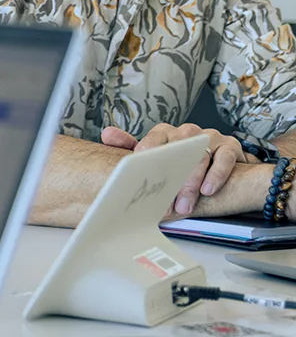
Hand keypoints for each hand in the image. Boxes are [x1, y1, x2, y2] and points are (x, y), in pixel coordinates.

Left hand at [103, 122, 253, 215]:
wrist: (223, 160)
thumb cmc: (183, 161)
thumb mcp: (157, 155)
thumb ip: (131, 146)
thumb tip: (106, 134)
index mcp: (166, 132)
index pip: (154, 139)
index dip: (147, 154)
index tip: (140, 171)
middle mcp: (187, 131)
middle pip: (177, 150)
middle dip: (171, 178)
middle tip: (165, 201)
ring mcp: (210, 137)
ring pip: (199, 157)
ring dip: (191, 184)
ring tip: (184, 205)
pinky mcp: (230, 146)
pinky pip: (224, 158)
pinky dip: (216, 175)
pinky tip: (208, 190)